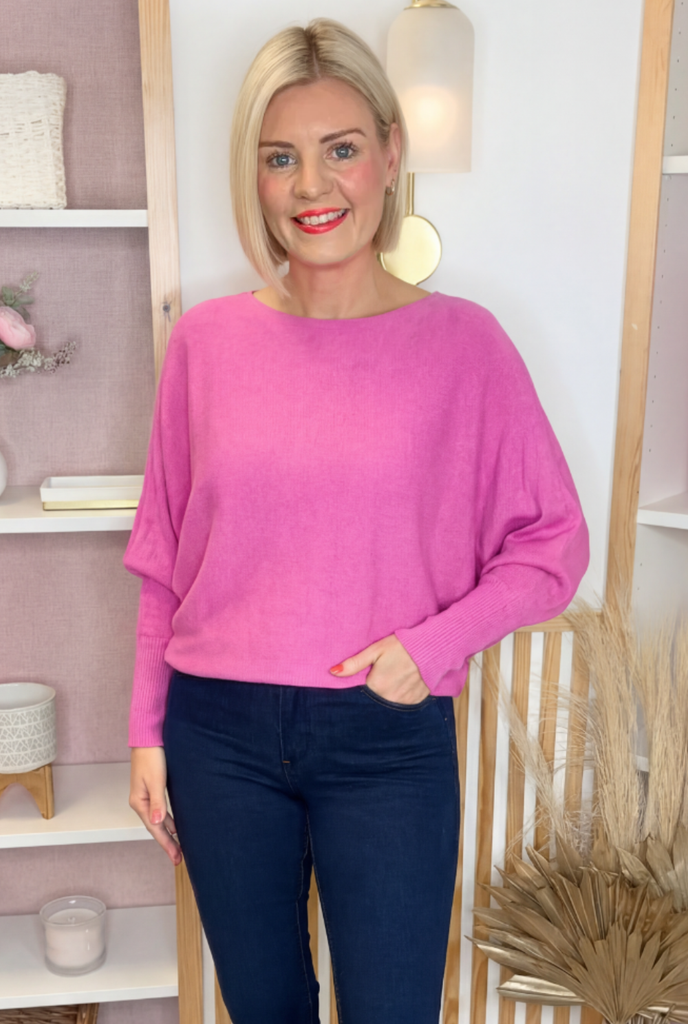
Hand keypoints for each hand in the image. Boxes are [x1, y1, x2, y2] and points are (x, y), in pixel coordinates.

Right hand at [130, 746, 181, 865]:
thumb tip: (157, 822)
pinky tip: (175, 825)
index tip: (176, 857)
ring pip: (158, 820)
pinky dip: (168, 820)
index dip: (166, 843)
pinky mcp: (152, 789)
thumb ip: (158, 802)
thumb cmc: (151, 756)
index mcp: (139, 802)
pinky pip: (160, 810)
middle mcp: (141, 801)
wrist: (147, 738)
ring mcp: (146, 796)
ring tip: (178, 847)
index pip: (154, 828)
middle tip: (179, 858)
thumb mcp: (156, 780)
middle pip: (156, 827)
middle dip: (168, 843)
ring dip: (168, 833)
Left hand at [330, 634, 430, 704]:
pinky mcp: (416, 701)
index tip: (374, 672)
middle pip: (376, 697)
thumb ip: (354, 663)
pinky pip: (404, 702)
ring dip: (391, 692)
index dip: (367, 680)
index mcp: (376, 686)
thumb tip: (333, 672)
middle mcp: (389, 698)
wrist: (432, 648)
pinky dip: (403, 693)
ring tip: (397, 675)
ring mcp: (404, 701)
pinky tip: (406, 681)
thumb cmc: (402, 646)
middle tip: (388, 671)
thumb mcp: (375, 650)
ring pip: (390, 700)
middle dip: (379, 687)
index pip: (364, 691)